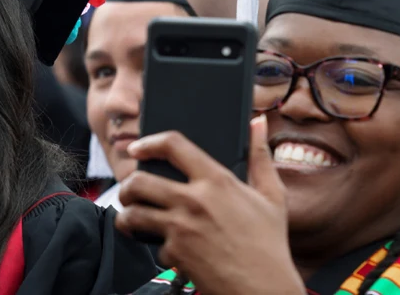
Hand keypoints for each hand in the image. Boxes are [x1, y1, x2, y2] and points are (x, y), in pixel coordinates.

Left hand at [115, 115, 304, 294]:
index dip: (150, 142)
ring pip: (132, 214)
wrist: (263, 287)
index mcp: (217, 181)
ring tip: (133, 219)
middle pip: (139, 181)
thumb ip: (260, 156)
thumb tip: (257, 123)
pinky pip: (153, 247)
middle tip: (131, 192)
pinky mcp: (175, 254)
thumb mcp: (272, 195)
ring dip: (127, 217)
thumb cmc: (269, 244)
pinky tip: (172, 250)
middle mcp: (194, 201)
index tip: (138, 148)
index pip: (174, 145)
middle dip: (127, 186)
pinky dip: (159, 250)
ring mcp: (181, 228)